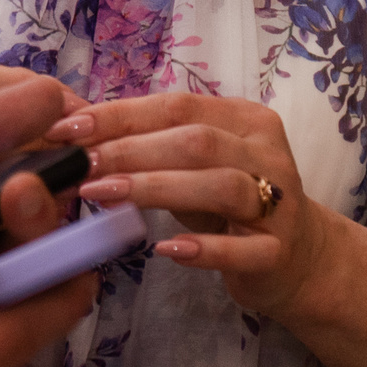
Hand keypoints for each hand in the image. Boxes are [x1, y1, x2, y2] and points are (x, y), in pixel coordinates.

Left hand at [50, 92, 342, 320]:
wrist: (299, 259)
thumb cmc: (231, 205)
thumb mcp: (196, 167)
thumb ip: (152, 148)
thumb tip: (77, 137)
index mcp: (245, 119)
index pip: (178, 106)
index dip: (121, 115)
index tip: (67, 130)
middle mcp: (267, 153)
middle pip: (197, 141)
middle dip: (130, 150)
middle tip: (77, 165)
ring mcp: (279, 203)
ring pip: (221, 185)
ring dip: (156, 187)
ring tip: (102, 196)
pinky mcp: (279, 252)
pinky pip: (242, 249)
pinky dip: (205, 249)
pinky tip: (166, 251)